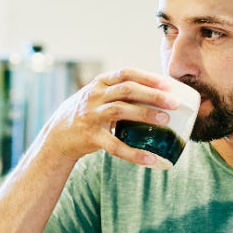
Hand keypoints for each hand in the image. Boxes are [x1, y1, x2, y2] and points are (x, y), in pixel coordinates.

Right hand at [39, 68, 179, 166]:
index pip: (126, 73)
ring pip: (120, 111)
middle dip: (152, 95)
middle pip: (126, 90)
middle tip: (174, 103)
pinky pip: (114, 145)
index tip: (168, 84)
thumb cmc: (87, 113)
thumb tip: (159, 95)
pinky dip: (134, 153)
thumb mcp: (98, 96)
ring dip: (145, 114)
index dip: (148, 77)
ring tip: (165, 121)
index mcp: (99, 83)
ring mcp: (91, 116)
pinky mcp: (91, 137)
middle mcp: (94, 96)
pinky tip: (151, 159)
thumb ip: (120, 92)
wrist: (58, 135)